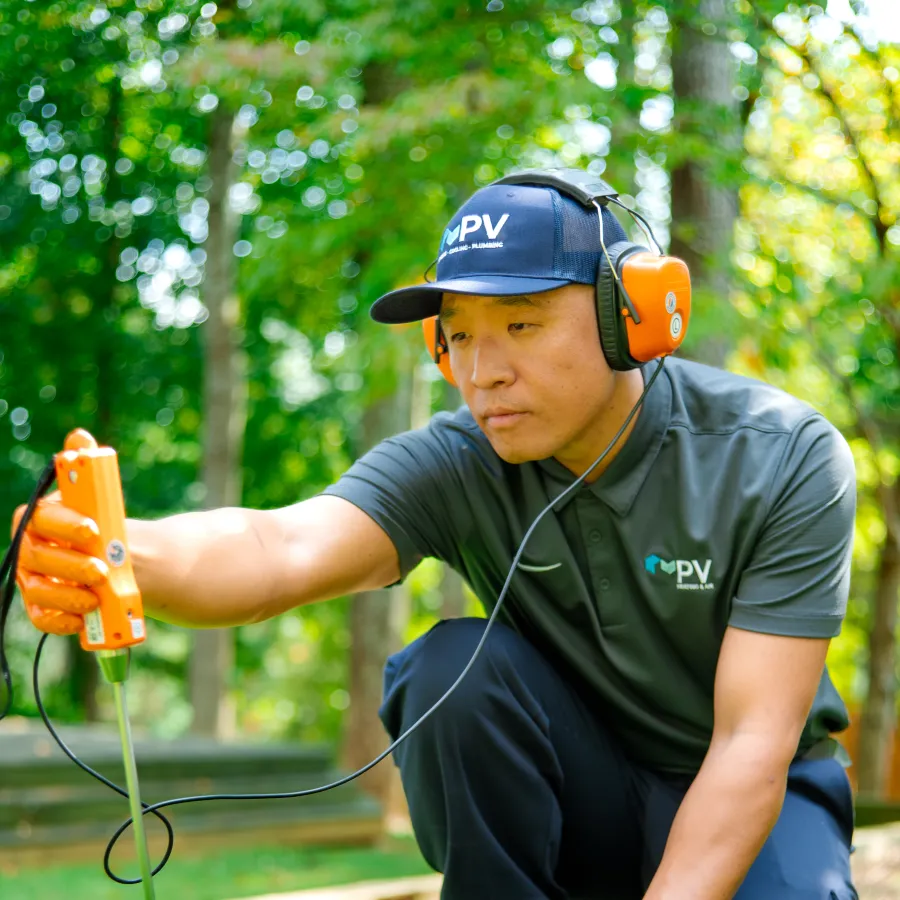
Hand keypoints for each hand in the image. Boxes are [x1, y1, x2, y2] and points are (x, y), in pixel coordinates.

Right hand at [12, 491, 106, 634]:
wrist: (123, 563)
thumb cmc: (115, 539)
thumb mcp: (115, 529)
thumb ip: (108, 533)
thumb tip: (112, 548)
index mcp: (48, 517)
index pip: (42, 516)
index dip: (64, 524)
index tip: (92, 531)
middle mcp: (33, 545)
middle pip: (36, 555)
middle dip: (71, 566)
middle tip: (101, 574)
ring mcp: (33, 576)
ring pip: (36, 588)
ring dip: (66, 596)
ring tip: (94, 601)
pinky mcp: (40, 603)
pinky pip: (41, 616)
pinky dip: (59, 621)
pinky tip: (80, 622)